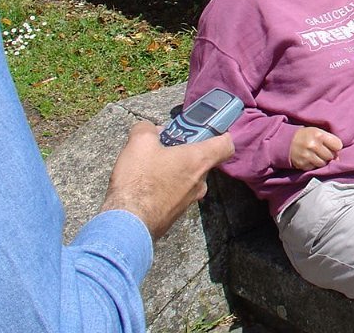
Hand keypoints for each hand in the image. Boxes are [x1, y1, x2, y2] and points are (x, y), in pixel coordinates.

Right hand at [100, 121, 233, 241]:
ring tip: (150, 165)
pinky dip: (166, 186)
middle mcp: (200, 182)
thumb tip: (149, 130)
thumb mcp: (139, 143)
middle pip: (202, 160)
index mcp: (199, 161)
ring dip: (174, 169)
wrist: (127, 224)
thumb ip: (147, 129)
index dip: (220, 135)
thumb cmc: (139, 182)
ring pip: (188, 178)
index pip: (226, 145)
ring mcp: (189, 200)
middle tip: (165, 146)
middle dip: (185, 151)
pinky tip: (145, 185)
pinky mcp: (175, 214)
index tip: (206, 131)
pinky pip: (176, 193)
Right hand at [290, 126, 343, 170]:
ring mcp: (307, 156)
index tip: (332, 146)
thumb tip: (338, 158)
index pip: (337, 145)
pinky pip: (314, 168)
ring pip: (323, 164)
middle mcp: (313, 145)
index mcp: (319, 135)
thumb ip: (330, 141)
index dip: (336, 147)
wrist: (287, 141)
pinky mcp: (302, 164)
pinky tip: (310, 159)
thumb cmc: (306, 136)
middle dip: (329, 155)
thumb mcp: (318, 132)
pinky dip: (314, 165)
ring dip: (322, 161)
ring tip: (316, 155)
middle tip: (323, 151)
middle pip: (331, 156)